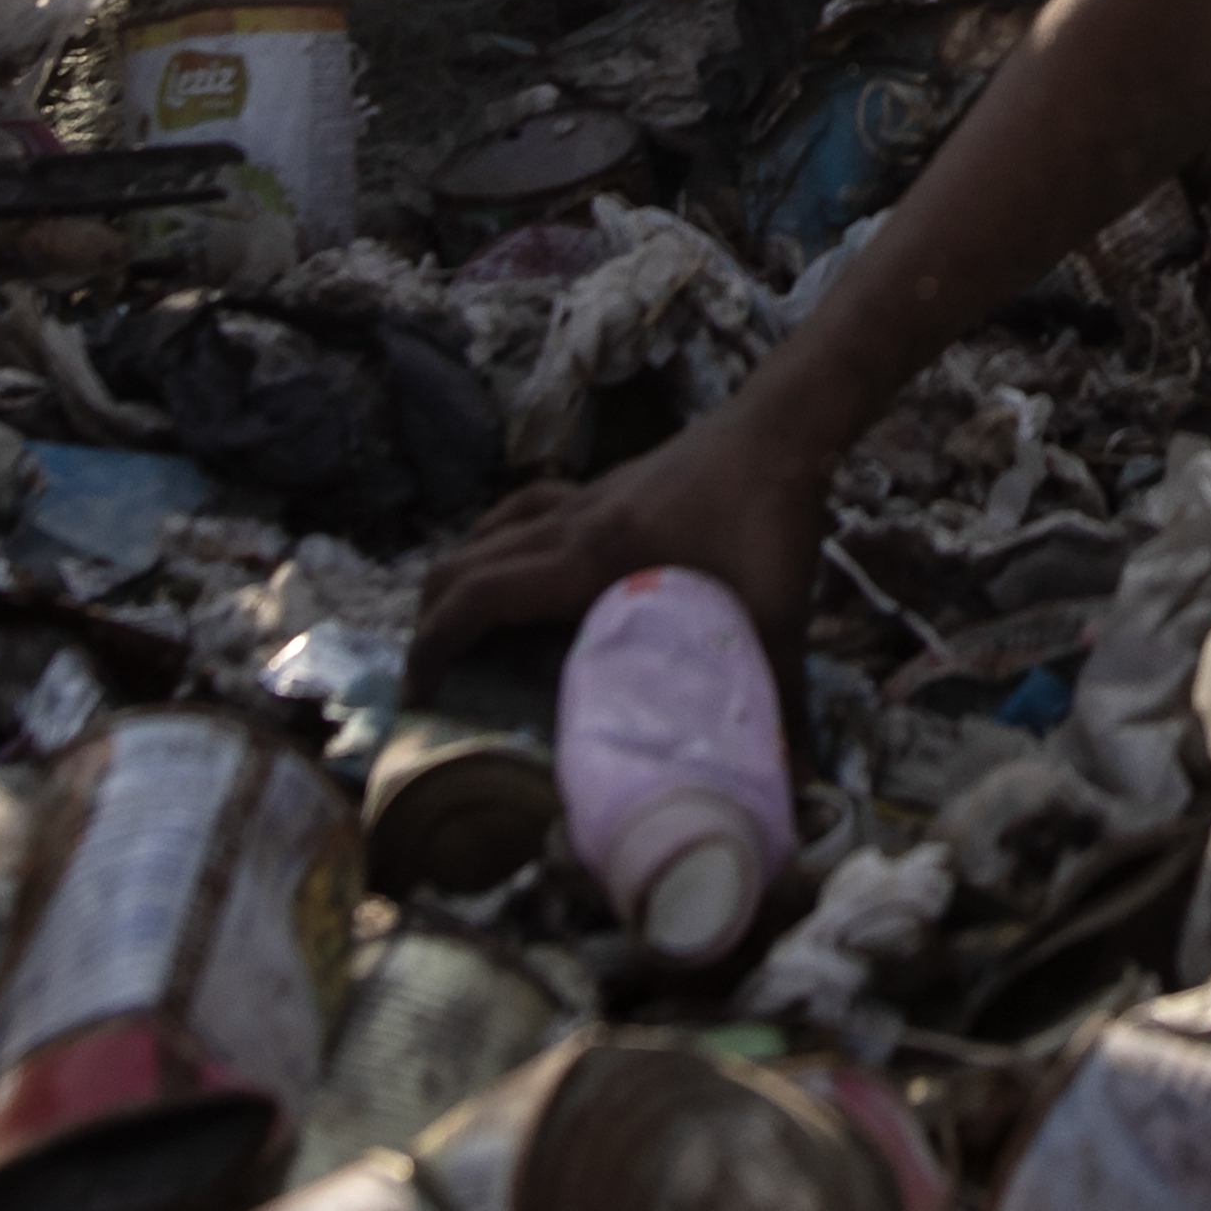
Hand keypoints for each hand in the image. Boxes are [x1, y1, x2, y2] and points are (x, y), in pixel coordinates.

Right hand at [422, 373, 836, 673]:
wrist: (783, 428)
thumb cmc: (772, 520)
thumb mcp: (775, 617)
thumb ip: (773, 699)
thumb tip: (789, 781)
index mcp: (591, 560)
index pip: (479, 596)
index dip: (434, 646)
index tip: (421, 698)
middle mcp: (569, 526)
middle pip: (462, 566)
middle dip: (433, 624)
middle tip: (439, 682)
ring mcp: (581, 500)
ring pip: (487, 534)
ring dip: (462, 582)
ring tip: (467, 635)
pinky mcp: (602, 488)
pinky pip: (523, 511)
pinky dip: (500, 541)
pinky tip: (519, 567)